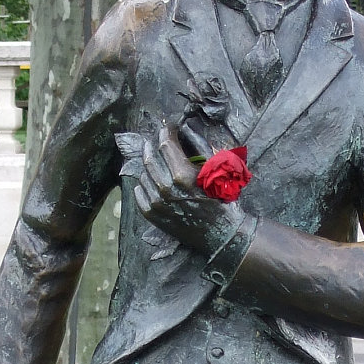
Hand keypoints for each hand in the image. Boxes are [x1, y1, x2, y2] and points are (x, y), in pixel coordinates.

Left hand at [133, 127, 242, 255]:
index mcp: (182, 174)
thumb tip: (185, 129)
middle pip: (150, 156)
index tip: (170, 127)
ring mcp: (156, 203)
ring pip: (143, 173)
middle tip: (158, 139)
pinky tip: (153, 179)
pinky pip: (140, 191)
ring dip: (150, 163)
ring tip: (159, 161)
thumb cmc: (224, 200)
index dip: (166, 130)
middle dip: (153, 143)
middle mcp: (166, 188)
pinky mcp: (152, 215)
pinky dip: (144, 182)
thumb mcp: (217, 169)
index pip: (165, 143)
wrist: (223, 236)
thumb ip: (199, 146)